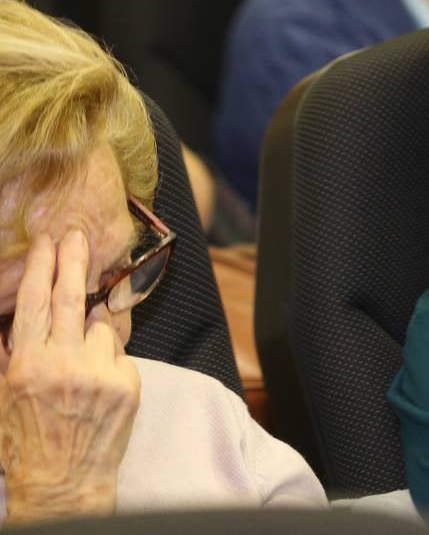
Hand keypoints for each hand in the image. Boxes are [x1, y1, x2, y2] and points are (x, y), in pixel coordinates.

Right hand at [0, 231, 139, 521]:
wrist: (63, 483)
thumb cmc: (26, 442)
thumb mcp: (3, 397)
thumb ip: (8, 355)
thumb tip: (11, 319)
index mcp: (27, 365)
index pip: (33, 303)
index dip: (41, 267)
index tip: (46, 241)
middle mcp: (63, 364)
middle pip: (71, 298)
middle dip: (74, 260)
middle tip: (78, 234)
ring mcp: (98, 373)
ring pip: (102, 326)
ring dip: (95, 330)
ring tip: (82, 358)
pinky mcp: (127, 383)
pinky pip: (120, 354)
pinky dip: (110, 360)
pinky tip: (98, 383)